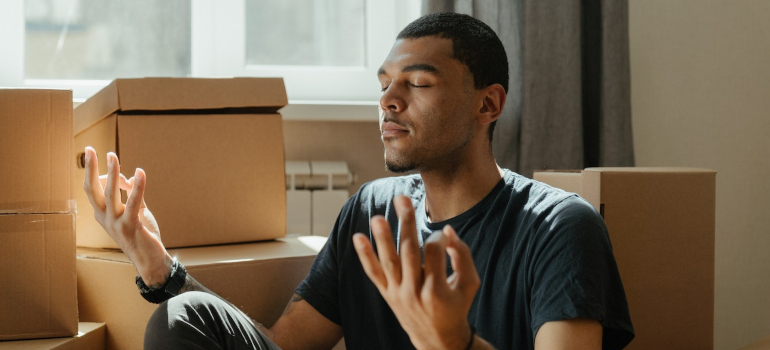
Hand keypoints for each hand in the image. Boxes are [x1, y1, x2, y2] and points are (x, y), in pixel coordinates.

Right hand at [83, 146, 172, 286]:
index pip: (93, 189)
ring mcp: (116, 223)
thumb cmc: (142, 235)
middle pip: (93, 189)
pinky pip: (132, 202)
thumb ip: (132, 193)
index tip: (98, 156)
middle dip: (90, 168)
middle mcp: (105, 218)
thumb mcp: (136, 211)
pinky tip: (140, 173)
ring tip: (112, 155)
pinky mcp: (131, 226)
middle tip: (90, 149)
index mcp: (102, 214)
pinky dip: (137, 186)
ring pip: (110, 193)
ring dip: (112, 173)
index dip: (94, 172)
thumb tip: (130, 176)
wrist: (150, 260)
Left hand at [353, 195, 480, 348]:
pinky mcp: (387, 294)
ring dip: (382, 238)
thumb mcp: (470, 284)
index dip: (438, 238)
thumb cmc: (456, 306)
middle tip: (402, 199)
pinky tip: (357, 237)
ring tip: (377, 217)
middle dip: (406, 223)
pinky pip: (374, 274)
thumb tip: (448, 230)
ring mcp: (397, 293)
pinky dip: (365, 256)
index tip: (443, 235)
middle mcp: (414, 292)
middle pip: (408, 251)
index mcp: (437, 290)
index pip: (433, 252)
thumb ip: (463, 255)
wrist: (437, 338)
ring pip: (389, 262)